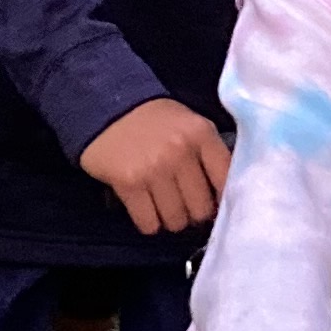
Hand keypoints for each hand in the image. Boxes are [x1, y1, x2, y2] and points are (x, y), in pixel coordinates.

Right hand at [79, 97, 230, 237]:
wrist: (105, 106)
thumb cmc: (153, 121)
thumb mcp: (189, 126)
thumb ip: (209, 155)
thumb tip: (222, 198)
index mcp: (201, 134)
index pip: (225, 182)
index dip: (220, 199)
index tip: (211, 202)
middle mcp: (180, 151)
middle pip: (201, 209)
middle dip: (192, 213)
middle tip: (183, 205)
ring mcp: (154, 168)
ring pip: (175, 220)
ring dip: (170, 219)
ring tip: (163, 206)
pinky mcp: (128, 183)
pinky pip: (148, 223)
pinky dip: (148, 222)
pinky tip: (145, 208)